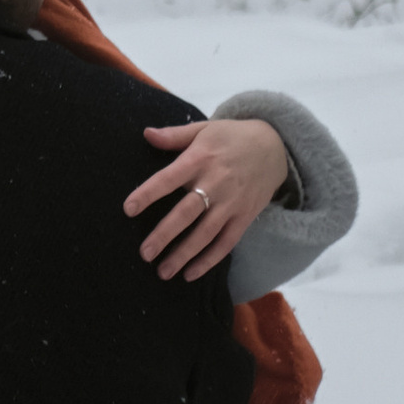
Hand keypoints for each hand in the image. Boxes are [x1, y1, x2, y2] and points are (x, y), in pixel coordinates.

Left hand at [124, 115, 292, 279]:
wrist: (275, 146)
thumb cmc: (232, 137)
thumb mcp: (203, 129)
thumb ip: (174, 135)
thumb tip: (145, 134)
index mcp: (200, 159)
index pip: (168, 179)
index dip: (148, 194)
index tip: (128, 210)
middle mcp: (215, 183)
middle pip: (186, 213)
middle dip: (164, 235)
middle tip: (144, 253)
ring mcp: (232, 203)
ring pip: (205, 233)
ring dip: (184, 254)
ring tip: (163, 272)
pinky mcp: (245, 217)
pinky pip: (226, 243)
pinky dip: (209, 260)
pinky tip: (190, 274)